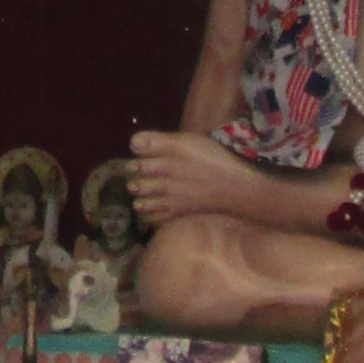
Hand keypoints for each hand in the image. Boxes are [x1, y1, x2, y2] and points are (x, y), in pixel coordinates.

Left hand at [125, 127, 256, 227]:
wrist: (233, 187)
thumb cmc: (212, 159)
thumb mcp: (186, 142)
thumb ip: (157, 142)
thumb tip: (131, 144)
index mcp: (163, 164)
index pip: (138, 166)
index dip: (132, 165)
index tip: (130, 165)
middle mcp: (163, 185)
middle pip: (140, 187)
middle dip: (133, 185)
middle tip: (131, 185)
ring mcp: (171, 202)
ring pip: (146, 205)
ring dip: (139, 203)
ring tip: (138, 202)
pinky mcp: (180, 214)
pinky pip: (158, 220)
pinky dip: (150, 220)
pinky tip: (149, 217)